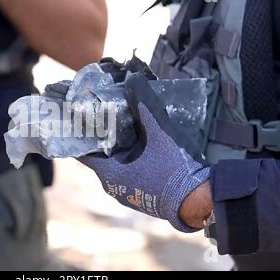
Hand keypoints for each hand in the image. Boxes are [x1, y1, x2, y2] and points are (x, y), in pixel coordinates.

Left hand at [80, 73, 210, 231]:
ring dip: (119, 149)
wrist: (199, 200)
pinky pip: (129, 173)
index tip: (80, 120)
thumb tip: (132, 79)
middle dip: (103, 138)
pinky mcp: (143, 196)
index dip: (83, 135)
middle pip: (101, 157)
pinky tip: (140, 144)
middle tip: (104, 116)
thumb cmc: (174, 168)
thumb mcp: (158, 133)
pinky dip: (130, 159)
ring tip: (123, 125)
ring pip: (117, 166)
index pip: (86, 153)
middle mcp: (114, 187)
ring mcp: (128, 194)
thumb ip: (144, 105)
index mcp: (110, 174)